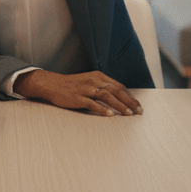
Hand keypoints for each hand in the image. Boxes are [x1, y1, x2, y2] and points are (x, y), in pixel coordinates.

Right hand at [13, 70, 142, 115]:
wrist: (51, 84)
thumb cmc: (71, 85)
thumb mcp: (89, 82)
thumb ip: (102, 87)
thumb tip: (118, 97)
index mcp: (98, 76)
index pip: (119, 86)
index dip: (130, 96)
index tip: (138, 106)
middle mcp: (93, 80)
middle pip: (116, 90)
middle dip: (129, 101)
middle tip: (139, 111)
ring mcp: (85, 88)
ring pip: (106, 96)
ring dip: (119, 105)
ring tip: (128, 114)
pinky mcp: (77, 97)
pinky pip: (92, 103)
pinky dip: (102, 109)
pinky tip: (109, 115)